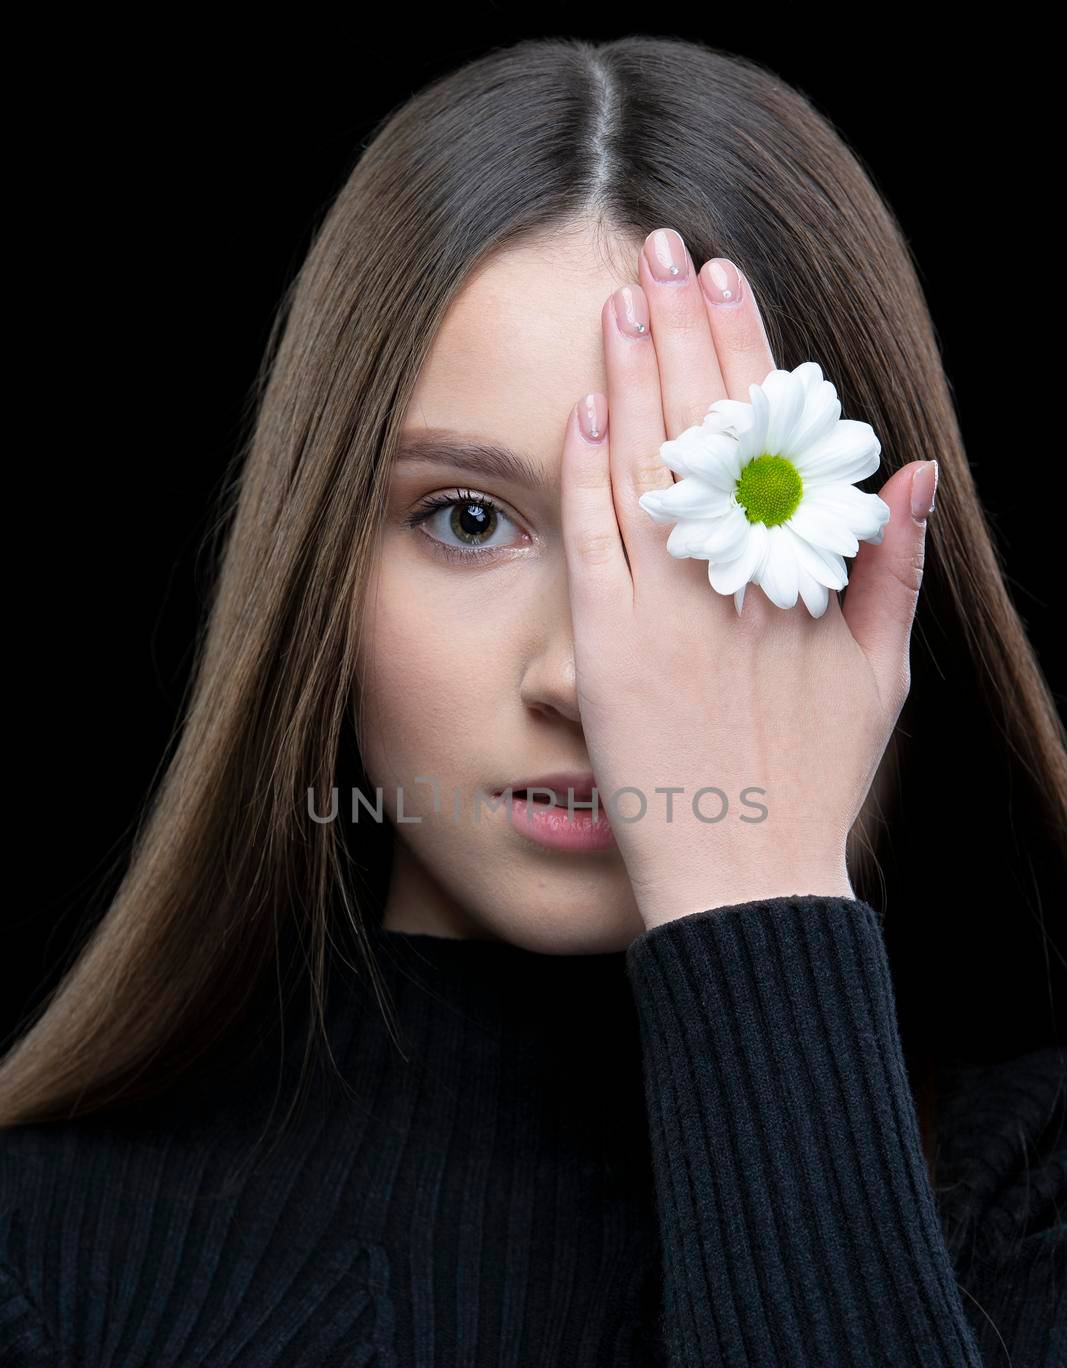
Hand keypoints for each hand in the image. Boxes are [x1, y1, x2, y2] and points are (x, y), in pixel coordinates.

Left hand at [559, 231, 931, 929]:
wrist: (745, 880)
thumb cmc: (815, 785)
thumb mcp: (880, 678)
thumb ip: (893, 570)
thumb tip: (911, 474)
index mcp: (804, 574)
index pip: (773, 433)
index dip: (749, 350)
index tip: (731, 280)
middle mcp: (739, 577)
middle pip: (709, 427)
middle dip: (686, 329)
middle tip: (666, 248)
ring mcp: (670, 609)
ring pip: (649, 467)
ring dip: (635, 373)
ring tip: (624, 295)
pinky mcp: (608, 649)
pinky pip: (595, 541)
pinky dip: (589, 472)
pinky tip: (584, 406)